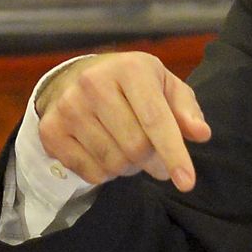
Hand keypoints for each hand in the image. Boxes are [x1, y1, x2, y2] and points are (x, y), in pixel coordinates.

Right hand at [34, 52, 210, 190]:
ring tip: (129, 149)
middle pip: (136, 148)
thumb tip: (201, 134)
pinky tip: (107, 152)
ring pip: (114, 163)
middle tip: (156, 157)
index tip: (187, 183)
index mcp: (130, 69)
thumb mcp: (166, 87)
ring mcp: (68, 108)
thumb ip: (186, 111)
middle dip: (154, 161)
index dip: (174, 154)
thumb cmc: (135, 86)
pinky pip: (91, 173)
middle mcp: (93, 84)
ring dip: (131, 168)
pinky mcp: (51, 131)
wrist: (79, 77)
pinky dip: (107, 173)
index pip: (155, 120)